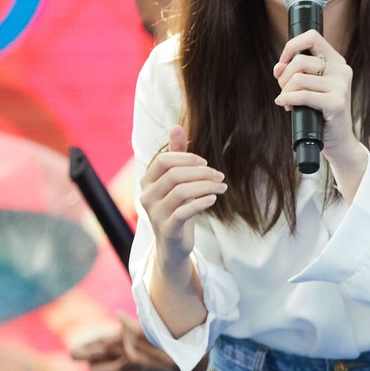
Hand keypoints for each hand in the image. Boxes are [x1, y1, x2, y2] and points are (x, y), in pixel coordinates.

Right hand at [69, 316, 176, 370]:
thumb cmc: (143, 345)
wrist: (159, 367)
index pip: (75, 353)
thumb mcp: (138, 334)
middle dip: (117, 365)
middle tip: (132, 359)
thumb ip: (129, 327)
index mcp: (94, 349)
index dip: (85, 354)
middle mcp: (93, 367)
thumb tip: (119, 314)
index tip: (104, 350)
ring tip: (138, 369)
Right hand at [139, 125, 224, 265]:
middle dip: (201, 173)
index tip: (206, 163)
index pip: (163, 161)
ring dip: (206, 187)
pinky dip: (201, 203)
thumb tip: (176, 126)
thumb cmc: (176, 207)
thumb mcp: (176, 182)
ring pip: (181, 192)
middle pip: (174, 175)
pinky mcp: (167, 228)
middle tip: (220, 177)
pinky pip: (184, 211)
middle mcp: (146, 196)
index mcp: (147, 181)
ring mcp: (155, 213)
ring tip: (222, 188)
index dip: (186, 158)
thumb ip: (176, 155)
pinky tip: (213, 199)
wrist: (173, 244)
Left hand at [273, 30, 366, 179]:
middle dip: (283, 77)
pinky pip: (302, 95)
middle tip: (283, 90)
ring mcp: (341, 86)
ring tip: (287, 102)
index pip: (312, 37)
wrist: (338, 141)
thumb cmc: (320, 113)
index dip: (292, 45)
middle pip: (300, 60)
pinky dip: (288, 99)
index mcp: (337, 61)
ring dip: (285, 91)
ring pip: (298, 78)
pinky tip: (285, 105)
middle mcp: (342, 70)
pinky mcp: (336, 102)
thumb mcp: (309, 87)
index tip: (283, 62)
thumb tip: (278, 67)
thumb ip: (295, 73)